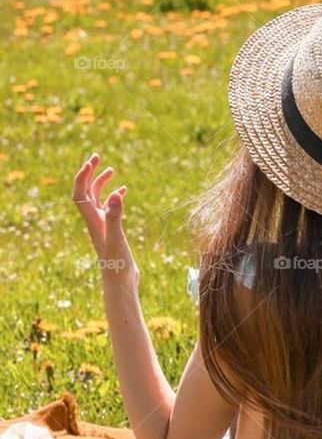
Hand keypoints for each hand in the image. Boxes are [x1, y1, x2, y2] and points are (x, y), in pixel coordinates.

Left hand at [72, 152, 137, 282]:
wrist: (120, 282)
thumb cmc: (117, 264)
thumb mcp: (117, 238)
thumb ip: (115, 215)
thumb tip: (115, 194)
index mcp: (92, 220)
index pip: (80, 193)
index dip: (82, 176)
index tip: (91, 162)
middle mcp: (94, 221)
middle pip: (85, 192)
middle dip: (89, 173)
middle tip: (97, 156)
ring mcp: (103, 225)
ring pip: (97, 199)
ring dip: (101, 183)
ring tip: (111, 169)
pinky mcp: (112, 230)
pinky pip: (109, 208)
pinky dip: (114, 196)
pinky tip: (124, 191)